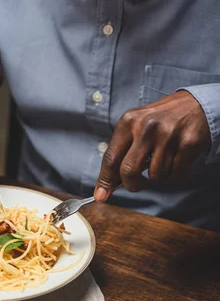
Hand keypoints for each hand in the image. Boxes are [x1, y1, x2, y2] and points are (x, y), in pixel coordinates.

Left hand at [94, 91, 211, 200]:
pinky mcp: (188, 143)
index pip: (111, 157)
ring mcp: (168, 134)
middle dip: (132, 184)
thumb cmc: (162, 120)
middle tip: (137, 184)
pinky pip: (176, 173)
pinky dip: (177, 171)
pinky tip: (179, 155)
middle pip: (129, 171)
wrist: (198, 105)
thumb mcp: (137, 126)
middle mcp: (146, 126)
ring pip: (155, 175)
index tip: (101, 196)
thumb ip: (122, 151)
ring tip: (165, 157)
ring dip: (160, 174)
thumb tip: (107, 185)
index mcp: (129, 121)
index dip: (105, 180)